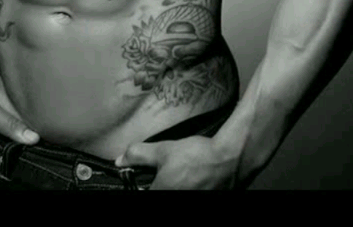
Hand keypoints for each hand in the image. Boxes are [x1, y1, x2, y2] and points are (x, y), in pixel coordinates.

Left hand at [115, 135, 241, 189]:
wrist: (231, 158)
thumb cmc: (197, 155)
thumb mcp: (163, 150)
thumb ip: (139, 155)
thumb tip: (120, 159)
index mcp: (162, 194)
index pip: (142, 195)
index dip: (142, 188)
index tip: (146, 182)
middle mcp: (177, 201)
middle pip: (161, 194)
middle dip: (161, 186)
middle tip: (168, 178)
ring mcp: (194, 202)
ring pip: (177, 195)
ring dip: (176, 188)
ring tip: (182, 180)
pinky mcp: (210, 201)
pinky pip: (191, 195)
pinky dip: (190, 190)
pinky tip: (193, 183)